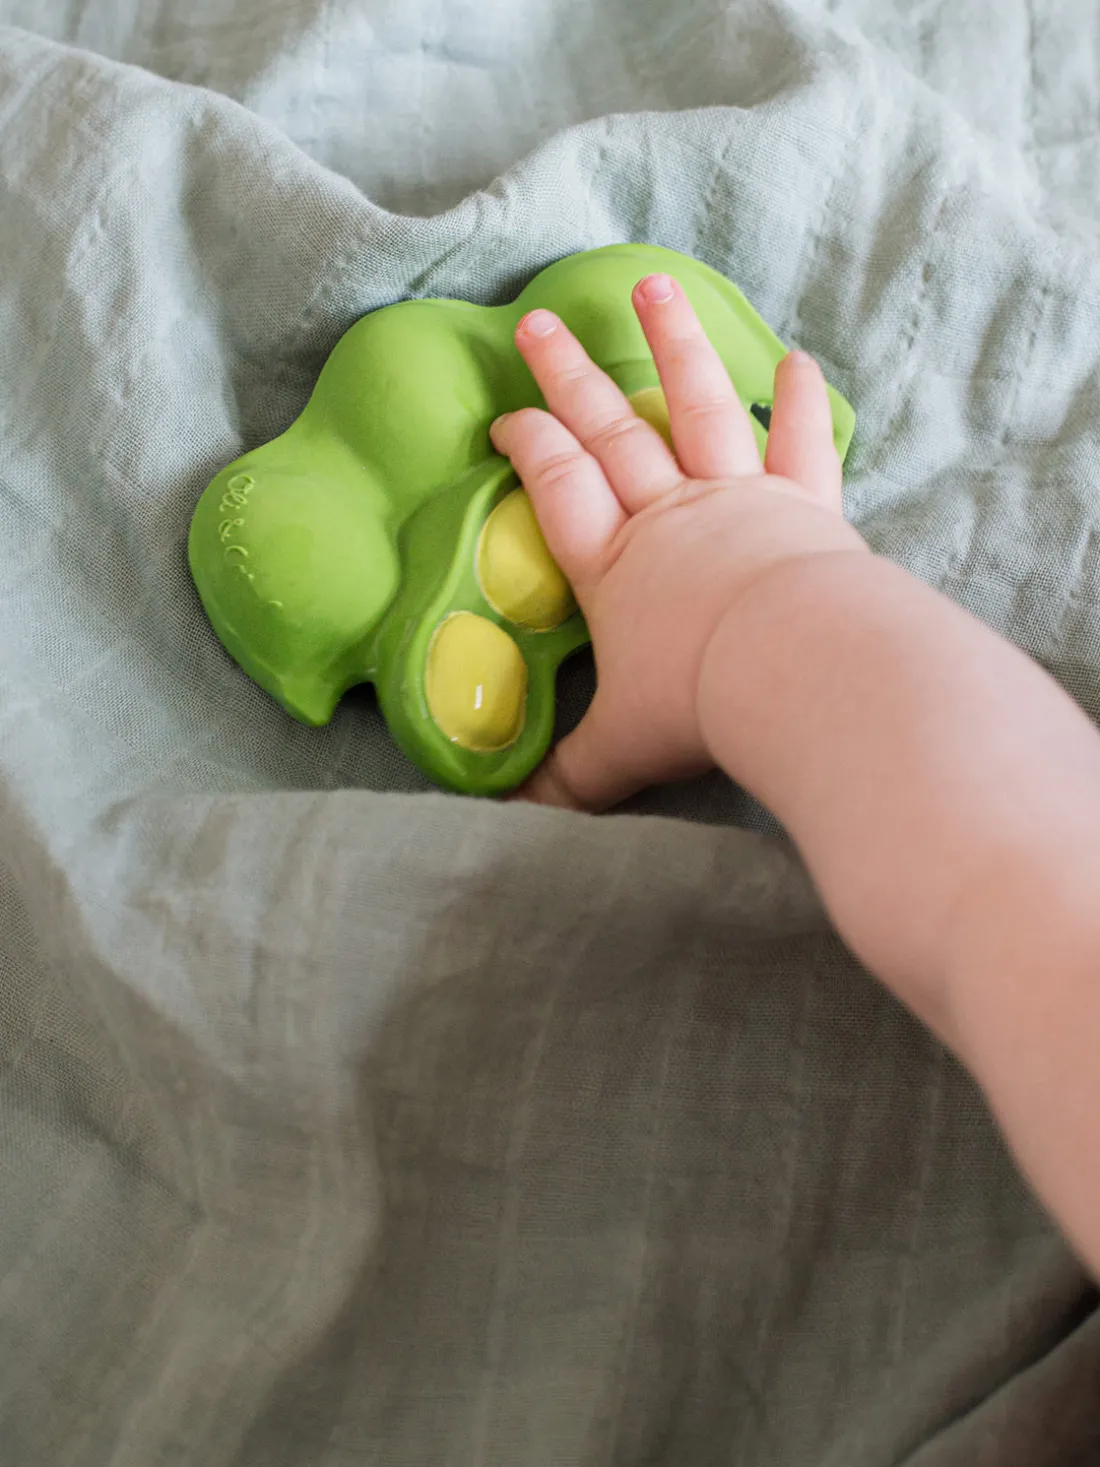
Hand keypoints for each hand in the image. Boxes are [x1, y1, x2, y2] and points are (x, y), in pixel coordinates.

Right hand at [490, 272, 864, 809]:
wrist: (798, 671)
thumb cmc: (698, 704)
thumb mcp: (620, 749)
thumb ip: (570, 776)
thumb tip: (512, 818)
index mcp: (614, 563)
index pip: (556, 486)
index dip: (527, 446)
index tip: (506, 417)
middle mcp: (669, 515)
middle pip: (608, 430)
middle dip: (569, 375)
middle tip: (538, 322)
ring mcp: (738, 498)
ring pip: (698, 406)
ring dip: (673, 345)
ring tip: (653, 285)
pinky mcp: (804, 503)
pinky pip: (800, 443)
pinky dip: (799, 400)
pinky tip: (798, 357)